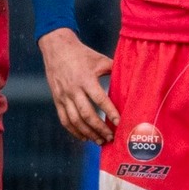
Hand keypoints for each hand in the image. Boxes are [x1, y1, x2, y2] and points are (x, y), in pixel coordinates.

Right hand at [40, 29, 117, 143]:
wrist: (57, 48)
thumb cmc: (82, 54)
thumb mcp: (100, 59)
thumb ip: (114, 70)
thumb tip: (132, 79)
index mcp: (86, 78)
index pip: (99, 99)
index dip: (110, 112)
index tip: (119, 123)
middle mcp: (73, 89)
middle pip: (87, 114)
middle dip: (99, 128)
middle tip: (111, 137)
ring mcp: (63, 96)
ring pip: (75, 120)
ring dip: (88, 133)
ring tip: (100, 141)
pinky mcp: (57, 100)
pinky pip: (64, 119)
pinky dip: (74, 131)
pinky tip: (84, 138)